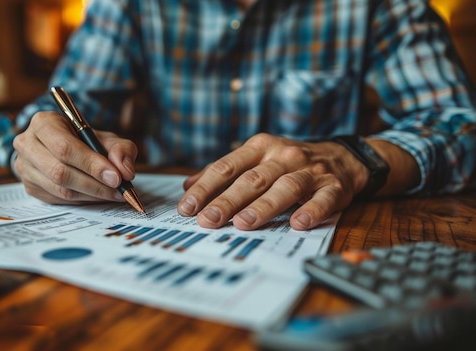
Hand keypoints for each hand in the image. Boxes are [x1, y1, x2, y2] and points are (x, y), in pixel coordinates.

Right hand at [12, 111, 138, 204]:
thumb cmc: (85, 140)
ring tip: (114, 194)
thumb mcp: (106, 138)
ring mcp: (25, 167)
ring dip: (91, 195)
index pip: (65, 148)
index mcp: (43, 123)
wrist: (65, 148)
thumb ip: (121, 149)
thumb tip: (125, 171)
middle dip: (94, 184)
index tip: (116, 177)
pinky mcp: (30, 187)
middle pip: (60, 172)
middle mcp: (27, 144)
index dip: (91, 164)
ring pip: (60, 189)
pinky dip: (83, 200)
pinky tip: (98, 196)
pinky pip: (58, 199)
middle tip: (119, 190)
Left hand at [177, 133, 370, 230]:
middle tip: (208, 219)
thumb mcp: (256, 158)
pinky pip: (322, 199)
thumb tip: (187, 185)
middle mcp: (283, 156)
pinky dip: (312, 211)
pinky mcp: (333, 187)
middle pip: (252, 179)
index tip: (187, 207)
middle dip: (227, 200)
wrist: (342, 157)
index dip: (206, 188)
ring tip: (243, 223)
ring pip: (284, 188)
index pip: (227, 167)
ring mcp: (309, 171)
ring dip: (263, 206)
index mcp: (260, 147)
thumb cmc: (288, 162)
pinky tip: (299, 223)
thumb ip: (224, 171)